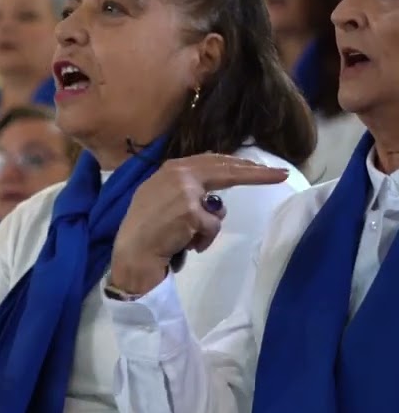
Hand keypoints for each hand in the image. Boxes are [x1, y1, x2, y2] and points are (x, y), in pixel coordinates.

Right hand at [110, 154, 287, 294]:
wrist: (132, 252)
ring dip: (208, 228)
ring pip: (218, 209)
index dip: (237, 164)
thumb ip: (185, 189)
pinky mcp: (192, 212)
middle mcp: (180, 174)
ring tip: (189, 239)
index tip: (256, 166)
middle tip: (281, 175)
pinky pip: (213, 228)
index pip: (212, 160)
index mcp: (172, 169)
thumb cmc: (143, 229)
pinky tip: (187, 246)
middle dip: (257, 173)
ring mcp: (187, 192)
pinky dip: (204, 241)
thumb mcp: (159, 198)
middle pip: (228, 170)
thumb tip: (212, 195)